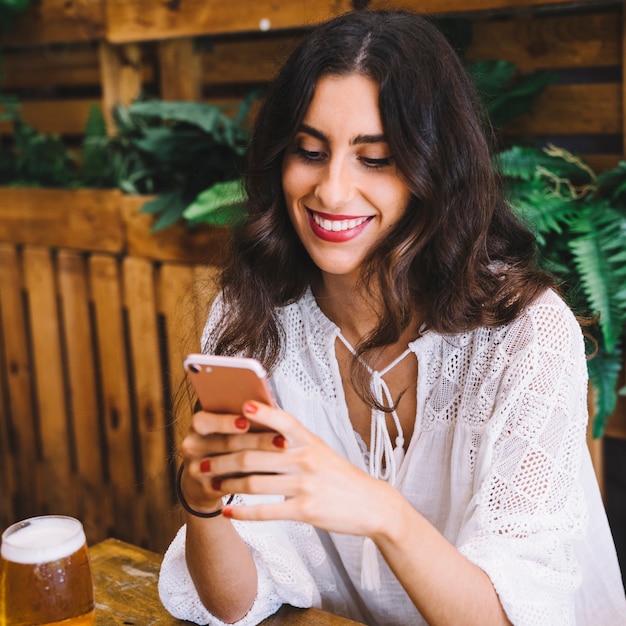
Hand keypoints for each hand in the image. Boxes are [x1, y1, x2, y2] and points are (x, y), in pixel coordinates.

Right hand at [179, 404, 283, 513]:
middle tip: (282, 441)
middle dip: (257, 441)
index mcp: (198, 425)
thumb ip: (242, 418)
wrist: (201, 480)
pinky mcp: (206, 489)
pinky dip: (253, 479)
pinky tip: (272, 477)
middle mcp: (192, 446)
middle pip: (226, 443)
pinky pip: (231, 485)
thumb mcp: (224, 428)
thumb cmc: (223, 444)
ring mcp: (197, 469)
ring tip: (282, 458)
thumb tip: (270, 409)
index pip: (204, 421)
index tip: (247, 422)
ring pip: (230, 465)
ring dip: (259, 461)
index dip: (225, 422)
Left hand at [198, 401, 393, 537]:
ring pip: (254, 483)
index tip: (238, 407)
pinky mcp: (305, 510)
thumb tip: (257, 424)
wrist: (369, 503)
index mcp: (308, 439)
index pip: (281, 420)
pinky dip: (242, 513)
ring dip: (226, 485)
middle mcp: (305, 458)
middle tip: (202, 461)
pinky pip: (266, 511)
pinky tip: (228, 513)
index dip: (259, 413)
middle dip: (222, 458)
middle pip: (253, 455)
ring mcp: (305, 484)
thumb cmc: (337, 474)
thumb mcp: (319, 448)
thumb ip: (291, 438)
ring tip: (211, 485)